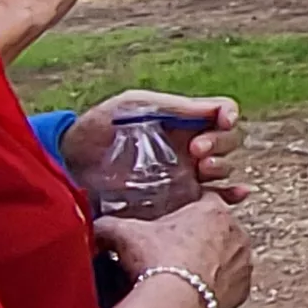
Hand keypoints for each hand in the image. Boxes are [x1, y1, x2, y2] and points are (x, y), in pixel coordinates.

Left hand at [67, 91, 246, 202]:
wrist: (70, 166)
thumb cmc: (97, 129)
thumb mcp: (135, 105)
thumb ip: (175, 106)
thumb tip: (219, 109)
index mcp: (181, 121)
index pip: (221, 114)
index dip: (228, 116)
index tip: (222, 121)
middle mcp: (189, 147)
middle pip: (228, 142)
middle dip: (221, 144)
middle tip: (197, 150)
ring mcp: (185, 174)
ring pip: (224, 169)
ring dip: (223, 167)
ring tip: (201, 169)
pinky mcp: (179, 202)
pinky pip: (215, 199)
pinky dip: (232, 195)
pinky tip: (237, 194)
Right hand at [96, 194, 254, 307]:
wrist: (176, 306)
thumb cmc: (157, 264)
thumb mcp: (124, 235)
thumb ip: (108, 224)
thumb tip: (94, 225)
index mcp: (213, 211)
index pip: (205, 200)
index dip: (187, 211)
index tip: (174, 224)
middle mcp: (237, 233)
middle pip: (217, 230)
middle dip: (199, 238)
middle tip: (174, 253)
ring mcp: (244, 263)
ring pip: (226, 257)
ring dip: (210, 263)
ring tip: (183, 275)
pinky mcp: (244, 290)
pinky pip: (231, 284)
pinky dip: (216, 287)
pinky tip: (194, 293)